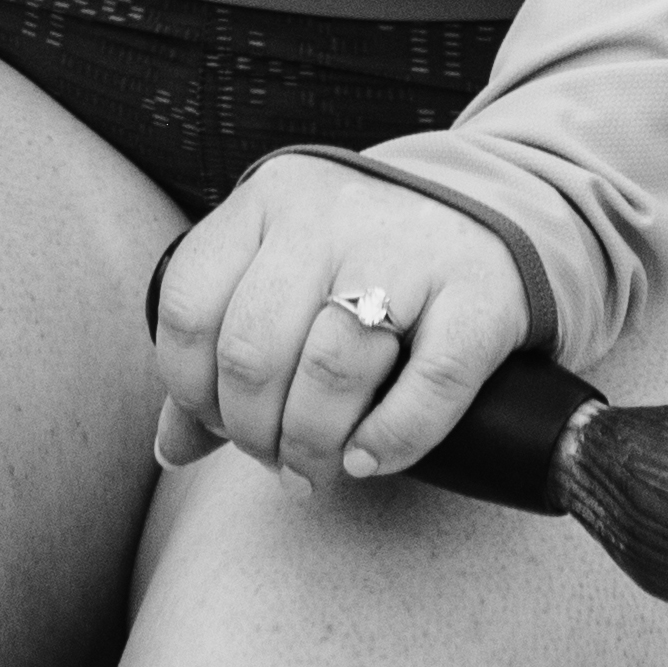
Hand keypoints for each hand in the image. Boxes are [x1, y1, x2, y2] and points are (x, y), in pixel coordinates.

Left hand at [147, 154, 529, 486]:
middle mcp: (332, 211)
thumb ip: (220, 351)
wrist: (497, 212)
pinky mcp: (482, 291)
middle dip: (254, 433)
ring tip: (321, 466)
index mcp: (268, 200)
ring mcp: (410, 246)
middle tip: (277, 459)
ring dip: (314, 446)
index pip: (189, 308)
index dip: (192, 391)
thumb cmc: (365, 263)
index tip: (222, 424)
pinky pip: (427, 386)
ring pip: (331, 371)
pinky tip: (372, 459)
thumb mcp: (284, 277)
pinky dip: (392, 441)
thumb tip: (170, 449)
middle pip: (254, 351)